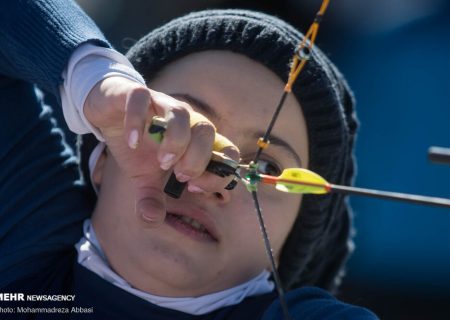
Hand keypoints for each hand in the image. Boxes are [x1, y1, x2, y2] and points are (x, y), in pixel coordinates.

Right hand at [84, 77, 238, 225]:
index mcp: (194, 139)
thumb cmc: (138, 145)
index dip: (217, 173)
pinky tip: (132, 142)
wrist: (109, 113)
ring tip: (161, 161)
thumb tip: (151, 219)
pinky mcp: (135, 95)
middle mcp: (184, 119)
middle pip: (207, 130)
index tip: (193, 186)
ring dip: (175, 141)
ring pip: (181, 112)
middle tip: (176, 173)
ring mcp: (160, 104)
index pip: (226, 151)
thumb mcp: (143, 177)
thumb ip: (151, 198)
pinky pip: (141, 98)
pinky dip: (137, 122)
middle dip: (196, 158)